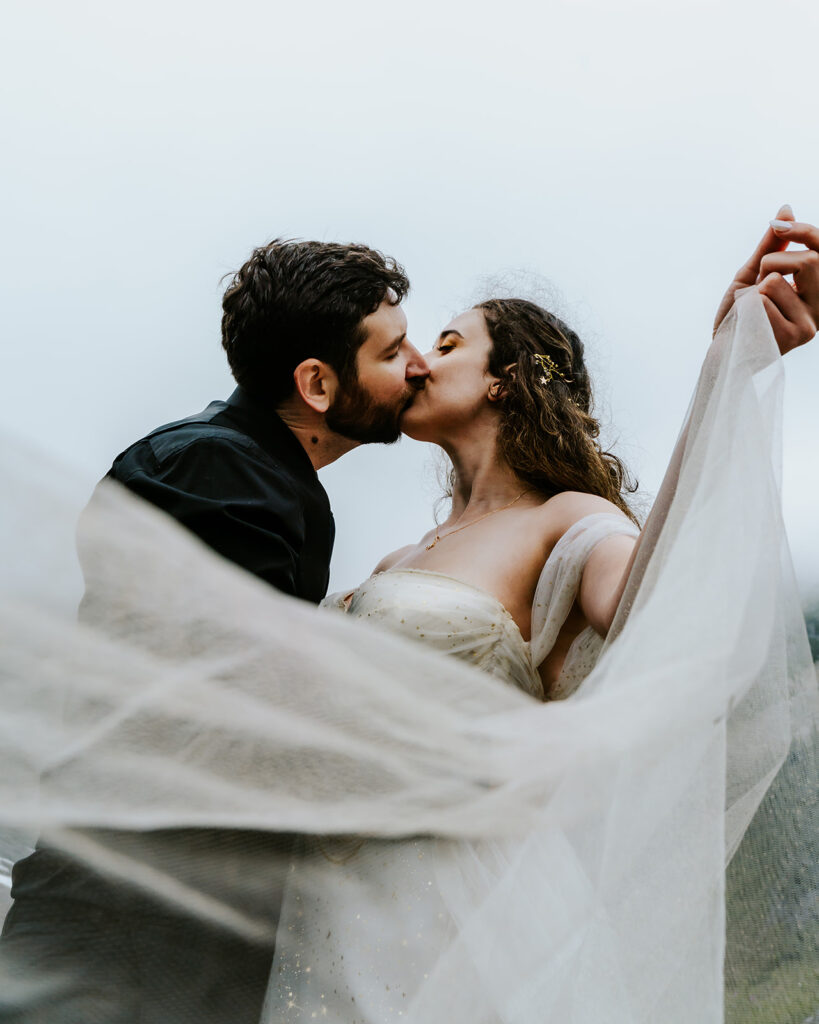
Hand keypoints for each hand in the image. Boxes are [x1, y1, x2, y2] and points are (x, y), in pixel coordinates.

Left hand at [714, 204, 818, 354]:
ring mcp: (810, 323)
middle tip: (758, 282)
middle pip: (809, 260)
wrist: (724, 351)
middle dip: (772, 262)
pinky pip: (763, 301)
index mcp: (816, 290)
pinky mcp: (795, 336)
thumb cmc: (740, 314)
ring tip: (752, 310)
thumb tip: (786, 209)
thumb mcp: (753, 274)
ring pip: (778, 281)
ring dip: (754, 290)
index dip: (806, 231)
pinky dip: (747, 307)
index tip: (779, 224)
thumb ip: (771, 246)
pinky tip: (751, 324)